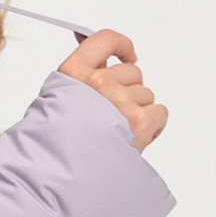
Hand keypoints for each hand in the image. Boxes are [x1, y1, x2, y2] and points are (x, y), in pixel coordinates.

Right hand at [58, 29, 167, 151]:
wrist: (56, 176)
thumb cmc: (56, 144)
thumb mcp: (56, 100)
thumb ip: (79, 75)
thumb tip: (88, 43)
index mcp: (73, 72)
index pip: (107, 40)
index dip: (122, 46)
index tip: (128, 55)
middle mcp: (98, 82)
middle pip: (132, 72)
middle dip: (128, 91)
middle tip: (114, 114)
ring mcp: (119, 101)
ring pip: (146, 94)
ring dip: (138, 111)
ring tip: (119, 131)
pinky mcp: (138, 122)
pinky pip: (160, 112)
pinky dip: (153, 125)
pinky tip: (136, 137)